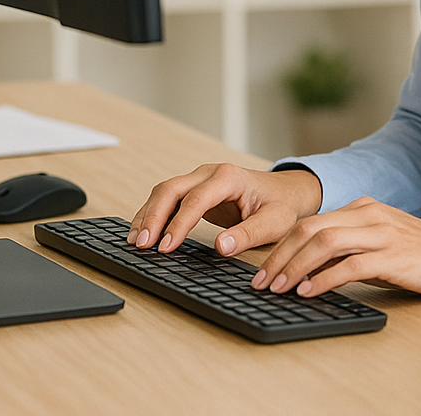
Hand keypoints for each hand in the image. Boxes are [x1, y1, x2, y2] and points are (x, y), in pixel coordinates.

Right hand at [129, 163, 321, 256]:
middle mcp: (209, 172)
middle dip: (153, 216)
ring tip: (135, 241)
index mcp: (229, 177)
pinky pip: (168, 198)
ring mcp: (200, 178)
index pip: (196, 199)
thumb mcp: (274, 222)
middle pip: (171, 189)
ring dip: (148, 215)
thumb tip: (221, 248)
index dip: (178, 223)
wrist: (285, 191)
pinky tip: (143, 231)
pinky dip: (153, 213)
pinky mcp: (194, 189)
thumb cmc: (280, 205)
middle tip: (142, 244)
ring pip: (164, 191)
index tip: (166, 246)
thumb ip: (248, 234)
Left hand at [252, 196, 420, 298]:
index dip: (281, 246)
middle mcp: (368, 215)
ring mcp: (382, 234)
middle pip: (310, 229)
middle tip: (261, 282)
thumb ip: (348, 249)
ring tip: (279, 289)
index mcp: (362, 209)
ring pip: (325, 243)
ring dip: (296, 267)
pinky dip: (325, 279)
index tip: (263, 270)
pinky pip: (350, 265)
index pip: (310, 222)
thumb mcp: (379, 244)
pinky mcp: (394, 256)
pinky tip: (310, 292)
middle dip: (279, 256)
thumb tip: (309, 269)